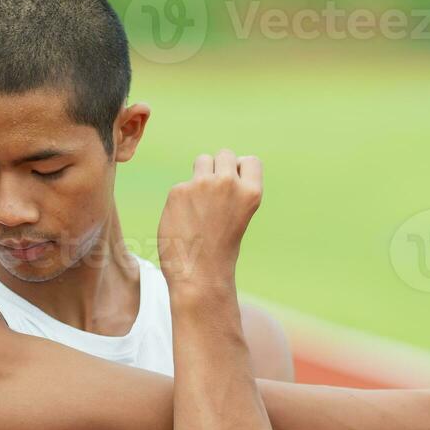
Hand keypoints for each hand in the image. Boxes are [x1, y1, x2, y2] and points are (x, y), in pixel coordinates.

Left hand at [158, 149, 261, 289]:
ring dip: (200, 175)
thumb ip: (233, 190)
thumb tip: (217, 166)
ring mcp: (202, 185)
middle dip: (218, 168)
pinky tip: (183, 220)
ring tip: (199, 204)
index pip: (249, 160)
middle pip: (224, 154)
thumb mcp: (239, 215)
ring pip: (202, 160)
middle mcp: (228, 183)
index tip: (233, 187)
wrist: (199, 274)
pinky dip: (181, 199)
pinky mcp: (178, 191)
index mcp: (251, 192)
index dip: (240, 170)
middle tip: (212, 196)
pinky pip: (182, 184)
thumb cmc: (220, 248)